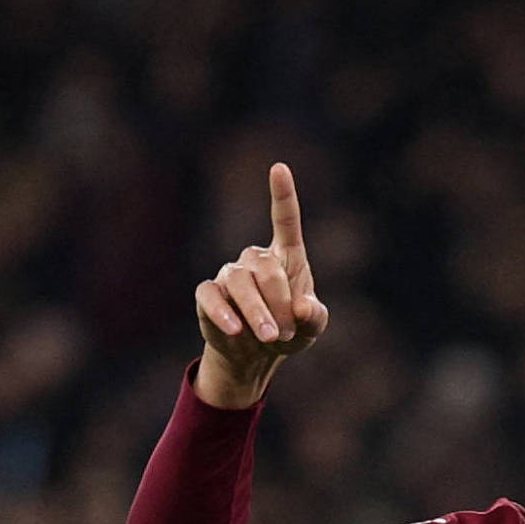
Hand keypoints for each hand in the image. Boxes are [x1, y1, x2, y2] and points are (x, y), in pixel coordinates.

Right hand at [193, 162, 329, 408]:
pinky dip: (223, 313)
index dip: (282, 195)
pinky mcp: (209, 296)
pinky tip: (236, 330)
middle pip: (265, 267)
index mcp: (286, 257)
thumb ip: (315, 317)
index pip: (284, 220)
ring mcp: (230, 275)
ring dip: (257, 312)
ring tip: (270, 337)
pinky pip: (211, 296)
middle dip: (279, 302)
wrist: (256, 355)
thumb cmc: (289, 331)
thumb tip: (304, 306)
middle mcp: (255, 260)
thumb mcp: (312, 329)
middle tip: (286, 333)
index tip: (279, 168)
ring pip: (239, 282)